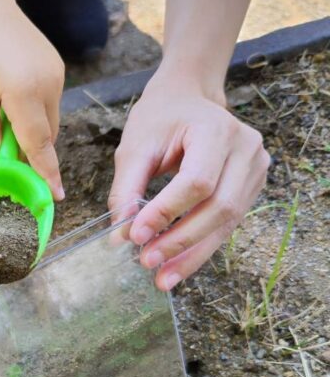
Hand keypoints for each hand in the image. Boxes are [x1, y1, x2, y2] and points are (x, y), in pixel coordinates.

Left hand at [0, 0, 65, 199]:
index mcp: (24, 88)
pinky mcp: (56, 70)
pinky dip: (31, 116)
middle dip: (27, 154)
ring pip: (46, 123)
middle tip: (1, 160)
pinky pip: (47, 107)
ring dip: (26, 132)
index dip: (46, 173)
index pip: (37, 142)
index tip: (55, 197)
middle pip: (43, 137)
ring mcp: (56, 75)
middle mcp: (48, 82)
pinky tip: (6, 102)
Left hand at [108, 74, 269, 290]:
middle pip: (218, 207)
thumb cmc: (161, 117)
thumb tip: (120, 234)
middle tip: (147, 262)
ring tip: (162, 278)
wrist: (189, 98)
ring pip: (226, 222)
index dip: (166, 212)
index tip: (136, 235)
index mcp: (217, 130)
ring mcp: (255, 169)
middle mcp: (246, 149)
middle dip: (180, 241)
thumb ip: (126, 188)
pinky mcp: (252, 187)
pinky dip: (200, 247)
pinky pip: (227, 224)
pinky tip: (177, 266)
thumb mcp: (135, 146)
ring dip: (191, 254)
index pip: (197, 182)